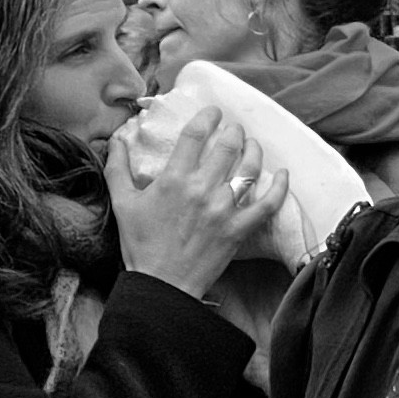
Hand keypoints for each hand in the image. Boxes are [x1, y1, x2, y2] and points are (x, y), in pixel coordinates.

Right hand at [110, 110, 288, 300]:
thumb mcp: (122, 203)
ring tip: (252, 144)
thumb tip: (115, 139)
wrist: (161, 284)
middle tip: (234, 129)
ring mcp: (224, 209)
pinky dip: (279, 187)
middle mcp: (202, 189)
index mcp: (174, 179)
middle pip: (228, 146)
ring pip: (249, 169)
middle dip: (234, 131)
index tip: (213, 112)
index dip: (207, 117)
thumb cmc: (140, 244)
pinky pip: (268, 204)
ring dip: (254, 150)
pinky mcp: (239, 229)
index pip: (196, 134)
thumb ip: (117, 168)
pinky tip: (283, 174)